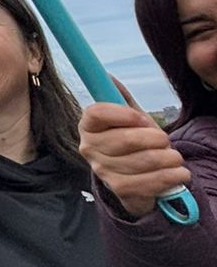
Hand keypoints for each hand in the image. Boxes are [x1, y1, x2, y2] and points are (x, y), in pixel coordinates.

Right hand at [79, 96, 189, 218]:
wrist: (136, 176)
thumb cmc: (133, 141)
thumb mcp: (128, 117)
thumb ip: (120, 97)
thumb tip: (108, 76)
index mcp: (88, 125)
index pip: (96, 114)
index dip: (121, 114)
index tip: (141, 117)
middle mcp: (89, 148)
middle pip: (123, 140)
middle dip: (153, 139)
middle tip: (166, 140)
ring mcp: (102, 170)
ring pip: (141, 161)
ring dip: (167, 158)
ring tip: (175, 157)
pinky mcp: (118, 189)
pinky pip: (148, 182)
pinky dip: (169, 176)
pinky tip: (178, 173)